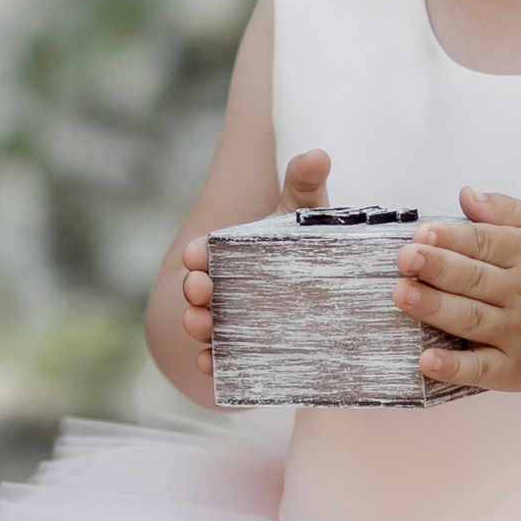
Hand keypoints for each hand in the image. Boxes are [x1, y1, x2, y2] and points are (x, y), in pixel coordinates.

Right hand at [181, 150, 330, 361]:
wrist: (325, 300)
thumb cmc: (305, 248)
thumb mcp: (303, 216)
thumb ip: (305, 186)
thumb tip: (317, 156)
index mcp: (231, 254)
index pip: (206, 252)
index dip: (199, 253)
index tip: (196, 253)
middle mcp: (223, 289)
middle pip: (201, 290)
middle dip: (195, 289)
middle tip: (199, 289)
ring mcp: (229, 323)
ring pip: (206, 326)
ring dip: (198, 326)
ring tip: (201, 325)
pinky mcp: (242, 353)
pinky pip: (222, 361)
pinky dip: (212, 364)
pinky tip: (210, 364)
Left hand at [395, 191, 520, 392]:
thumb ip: (509, 212)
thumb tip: (466, 195)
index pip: (486, 243)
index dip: (452, 238)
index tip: (422, 233)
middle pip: (473, 279)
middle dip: (436, 267)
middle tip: (405, 259)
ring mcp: (518, 335)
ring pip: (471, 319)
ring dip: (435, 308)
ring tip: (402, 294)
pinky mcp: (513, 370)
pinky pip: (480, 369)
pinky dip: (454, 366)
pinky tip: (427, 359)